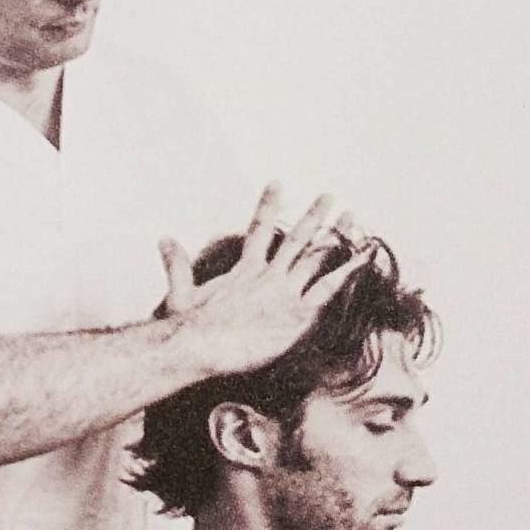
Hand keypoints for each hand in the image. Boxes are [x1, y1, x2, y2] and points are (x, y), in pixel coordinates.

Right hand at [158, 183, 371, 376]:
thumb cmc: (187, 326)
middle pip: (296, 239)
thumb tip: (163, 238)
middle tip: (330, 196)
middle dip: (314, 217)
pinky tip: (365, 258)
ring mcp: (284, 293)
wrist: (197, 346)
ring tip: (352, 216)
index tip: (277, 184)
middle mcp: (268, 276)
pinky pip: (329, 289)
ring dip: (337, 236)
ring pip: (317, 258)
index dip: (268, 206)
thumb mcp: (180, 291)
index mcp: (244, 270)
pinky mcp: (297, 314)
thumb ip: (176, 263)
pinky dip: (348, 272)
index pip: (259, 229)